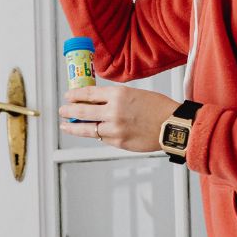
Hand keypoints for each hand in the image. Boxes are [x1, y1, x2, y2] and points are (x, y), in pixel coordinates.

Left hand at [61, 82, 177, 152]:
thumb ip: (114, 98)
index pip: (88, 93)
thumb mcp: (134, 94)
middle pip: (82, 111)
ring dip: (73, 127)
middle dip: (68, 111)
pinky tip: (90, 132)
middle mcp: (114, 111)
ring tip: (66, 125)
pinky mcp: (119, 142)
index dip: (75, 95)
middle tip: (62, 110)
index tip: (68, 96)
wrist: (173, 126)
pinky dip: (95, 134)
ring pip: (87, 129)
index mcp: (118, 95)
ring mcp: (115, 129)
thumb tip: (95, 101)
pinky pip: (102, 138)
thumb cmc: (158, 108)